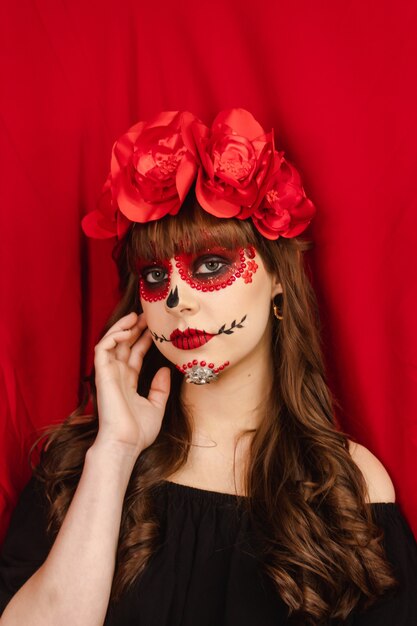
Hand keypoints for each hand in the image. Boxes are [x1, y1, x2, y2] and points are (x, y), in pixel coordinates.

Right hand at [93, 311, 169, 456]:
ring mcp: (108, 374)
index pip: (134, 354)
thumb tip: (166, 369)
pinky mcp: (102, 374)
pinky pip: (102, 348)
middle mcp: (117, 375)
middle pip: (123, 345)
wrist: (126, 443)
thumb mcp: (156, 406)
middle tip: (147, 315)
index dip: (143, 340)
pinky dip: (113, 337)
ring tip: (135, 317)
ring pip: (110, 342)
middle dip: (134, 328)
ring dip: (122, 327)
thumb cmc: (139, 431)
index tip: (154, 329)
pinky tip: (127, 331)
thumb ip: (160, 388)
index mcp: (128, 382)